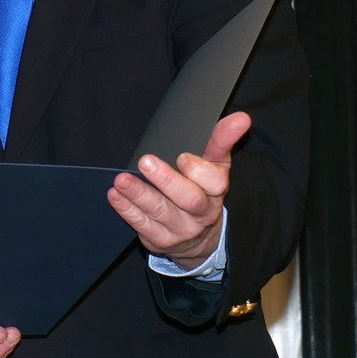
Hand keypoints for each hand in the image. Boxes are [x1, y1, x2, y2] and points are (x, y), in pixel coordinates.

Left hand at [108, 112, 248, 266]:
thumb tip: (241, 118)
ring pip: (160, 211)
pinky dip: (127, 209)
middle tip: (145, 161)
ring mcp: (180, 229)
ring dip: (139, 194)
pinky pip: (142, 224)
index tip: (182, 157)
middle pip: (188, 198)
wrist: (198, 239)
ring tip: (122, 179)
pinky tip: (115, 195)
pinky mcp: (159, 240)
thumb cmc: (203, 190)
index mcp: (216, 191)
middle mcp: (201, 213)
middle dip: (166, 180)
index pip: (215, 182)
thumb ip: (222, 140)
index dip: (199, 170)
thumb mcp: (215, 165)